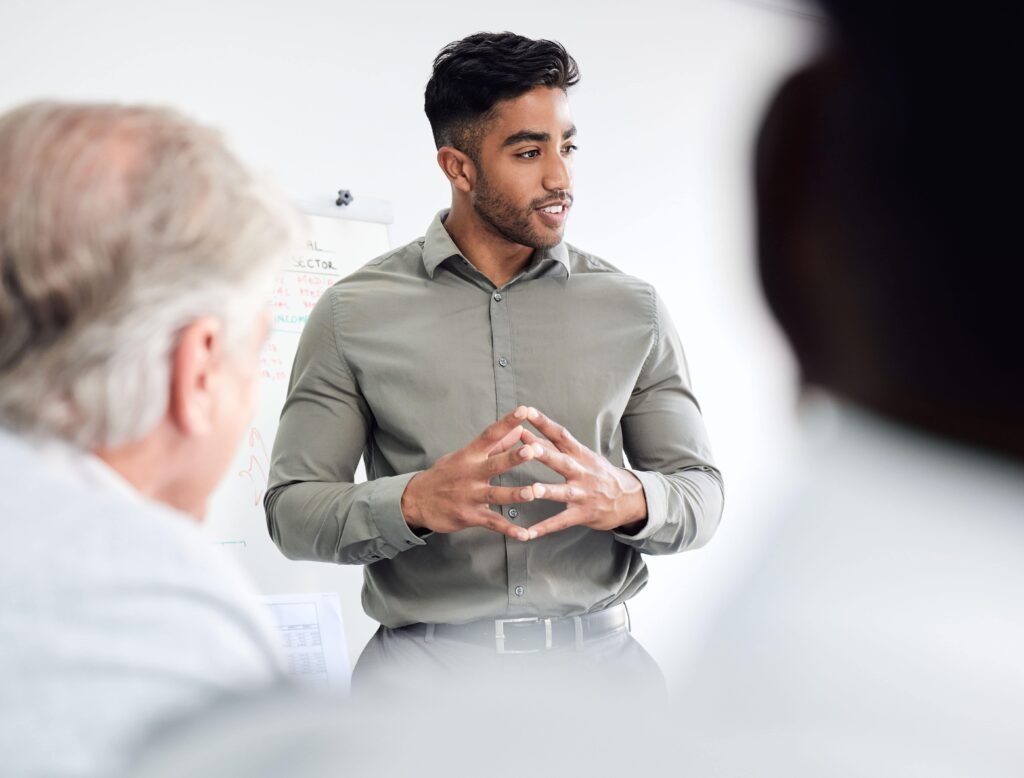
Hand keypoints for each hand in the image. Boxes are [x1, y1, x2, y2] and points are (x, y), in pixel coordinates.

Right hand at [401, 406, 543, 541]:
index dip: (506, 423)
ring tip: (533, 493)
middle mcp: (470, 474)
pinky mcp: (470, 516)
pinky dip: (509, 529)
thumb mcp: (465, 455)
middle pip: (495, 464)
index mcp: (469, 455)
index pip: (490, 435)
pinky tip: (524, 534)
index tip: (523, 411)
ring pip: (496, 495)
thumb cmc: (445, 475)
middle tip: (533, 450)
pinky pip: (492, 523)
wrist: (416, 500)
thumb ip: (495, 445)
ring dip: (515, 494)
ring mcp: (470, 496)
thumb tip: (518, 430)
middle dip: (513, 458)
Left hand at [523, 409, 647, 538]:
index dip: (544, 423)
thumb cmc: (599, 474)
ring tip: (530, 491)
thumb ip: (555, 447)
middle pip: (561, 461)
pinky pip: (561, 522)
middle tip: (527, 446)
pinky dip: (544, 528)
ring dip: (546, 491)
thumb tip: (527, 432)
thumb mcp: (583, 456)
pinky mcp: (582, 514)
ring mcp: (583, 494)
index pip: (561, 435)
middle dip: (544, 454)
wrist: (630, 499)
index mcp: (580, 455)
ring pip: (563, 492)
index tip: (526, 411)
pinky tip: (527, 533)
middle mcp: (581, 472)